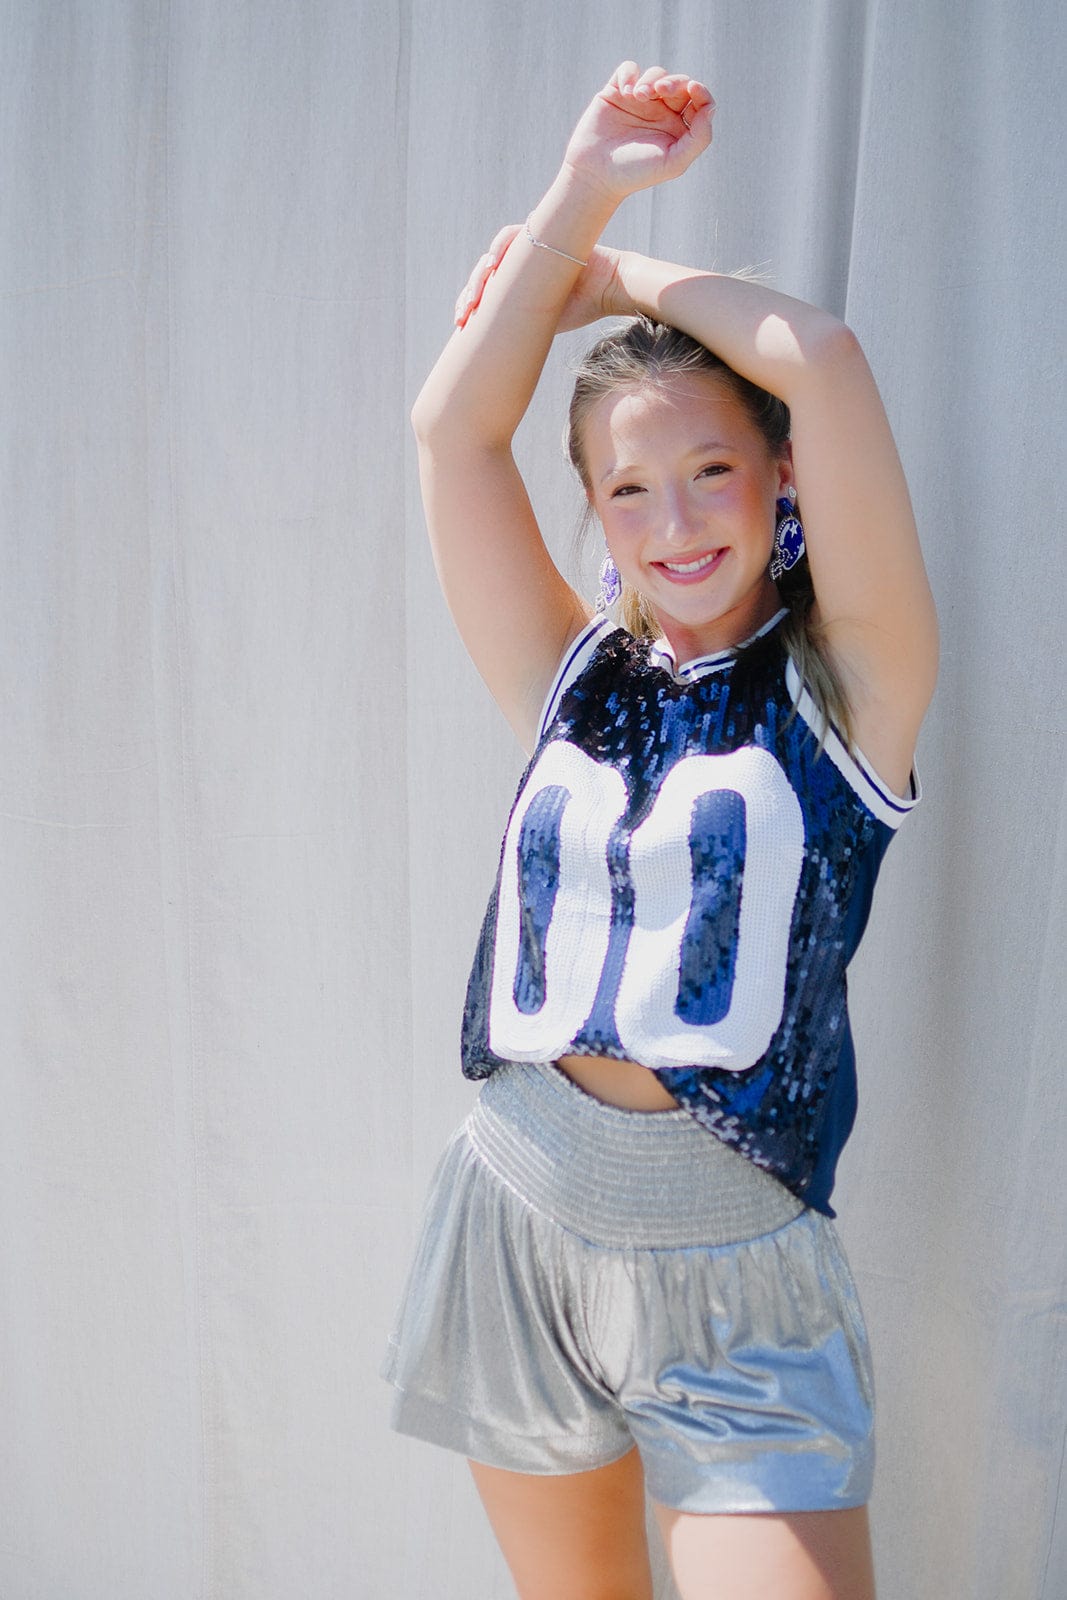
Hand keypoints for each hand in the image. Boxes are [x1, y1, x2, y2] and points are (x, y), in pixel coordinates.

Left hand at [455, 226, 626, 330]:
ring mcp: (527, 244)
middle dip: (469, 295)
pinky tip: (491, 267)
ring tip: (474, 298)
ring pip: (491, 256)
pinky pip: (511, 236)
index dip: (470, 306)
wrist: (608, 288)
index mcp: (516, 281)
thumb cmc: (582, 307)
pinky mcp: (538, 229)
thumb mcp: (543, 320)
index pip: (485, 291)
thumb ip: (520, 325)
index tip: (459, 326)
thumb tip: (495, 356)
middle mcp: (518, 261)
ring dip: (479, 276)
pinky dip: (499, 249)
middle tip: (462, 316)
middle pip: (483, 274)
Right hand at [561, 61, 713, 203]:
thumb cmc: (636, 173)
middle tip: (661, 90)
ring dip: (651, 79)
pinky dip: (629, 74)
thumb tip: (711, 108)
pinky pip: (628, 69)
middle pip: (678, 83)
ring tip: (638, 96)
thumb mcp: (674, 162)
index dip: (701, 91)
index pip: (699, 102)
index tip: (693, 89)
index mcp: (679, 128)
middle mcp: (661, 112)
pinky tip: (625, 92)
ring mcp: (639, 101)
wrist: (595, 175)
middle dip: (673, 82)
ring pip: (655, 74)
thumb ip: (699, 138)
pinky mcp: (616, 93)